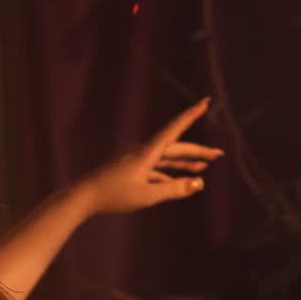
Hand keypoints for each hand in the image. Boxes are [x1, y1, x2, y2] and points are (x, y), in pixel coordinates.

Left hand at [70, 98, 222, 217]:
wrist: (83, 197)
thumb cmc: (114, 195)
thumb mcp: (148, 195)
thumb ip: (174, 190)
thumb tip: (200, 183)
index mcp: (147, 152)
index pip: (175, 129)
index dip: (191, 115)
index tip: (205, 102)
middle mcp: (143, 151)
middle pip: (175, 147)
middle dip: (197, 151)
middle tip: (217, 155)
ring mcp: (136, 160)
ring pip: (166, 158)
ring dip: (185, 163)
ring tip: (203, 166)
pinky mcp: (131, 169)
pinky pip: (156, 169)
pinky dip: (169, 174)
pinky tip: (178, 182)